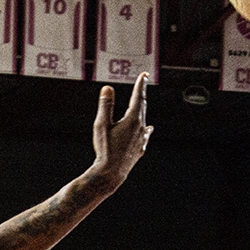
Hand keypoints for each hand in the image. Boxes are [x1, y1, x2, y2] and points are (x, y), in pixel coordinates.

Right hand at [90, 72, 151, 186]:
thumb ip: (106, 106)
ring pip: (144, 120)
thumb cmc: (105, 150)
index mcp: (132, 120)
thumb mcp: (101, 125)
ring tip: (143, 104)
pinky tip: (148, 130)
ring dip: (142, 110)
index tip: (144, 75)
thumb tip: (108, 88)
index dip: (141, 84)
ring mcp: (142, 140)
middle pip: (142, 107)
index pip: (138, 97)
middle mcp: (140, 128)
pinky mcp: (140, 149)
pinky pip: (145, 134)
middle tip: (143, 83)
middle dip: (141, 94)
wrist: (111, 174)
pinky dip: (146, 128)